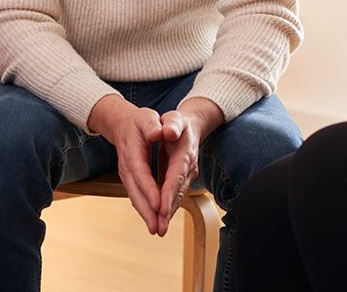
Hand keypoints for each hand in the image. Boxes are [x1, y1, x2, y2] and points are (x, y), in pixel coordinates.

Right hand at [88, 95, 163, 233]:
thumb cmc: (140, 120)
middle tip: (158, 228)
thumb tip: (159, 132)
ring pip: (136, 197)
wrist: (122, 123)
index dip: (150, 190)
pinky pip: (137, 196)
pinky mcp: (131, 179)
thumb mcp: (147, 117)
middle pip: (136, 191)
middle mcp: (127, 166)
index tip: (160, 205)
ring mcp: (127, 174)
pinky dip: (145, 209)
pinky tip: (154, 220)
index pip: (142, 173)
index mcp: (133, 151)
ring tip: (157, 229)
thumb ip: (153, 124)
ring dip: (146, 214)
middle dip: (147, 210)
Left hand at [154, 98, 222, 235]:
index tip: (161, 208)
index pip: (176, 175)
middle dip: (168, 210)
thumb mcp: (174, 117)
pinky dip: (167, 208)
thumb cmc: (177, 122)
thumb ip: (172, 123)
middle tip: (158, 228)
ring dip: (167, 214)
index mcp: (184, 152)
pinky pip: (174, 196)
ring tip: (157, 229)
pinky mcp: (181, 181)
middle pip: (177, 191)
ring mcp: (186, 175)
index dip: (169, 192)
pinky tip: (157, 219)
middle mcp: (188, 167)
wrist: (189, 127)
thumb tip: (167, 132)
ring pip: (176, 197)